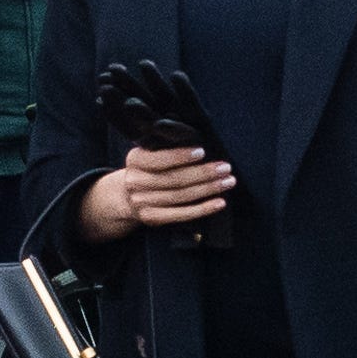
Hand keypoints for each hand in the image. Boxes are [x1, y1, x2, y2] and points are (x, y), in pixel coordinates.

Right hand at [82, 142, 231, 240]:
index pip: (159, 159)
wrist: (128, 196)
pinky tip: (219, 203)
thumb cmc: (150, 168)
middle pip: (174, 179)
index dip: (180, 156)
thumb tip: (198, 139)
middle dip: (203, 173)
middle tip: (225, 167)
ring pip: (181, 196)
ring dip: (208, 189)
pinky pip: (181, 215)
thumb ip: (166, 146)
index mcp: (134, 160)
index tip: (202, 152)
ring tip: (228, 182)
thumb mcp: (151, 153)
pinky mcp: (151, 218)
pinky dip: (203, 209)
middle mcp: (135, 182)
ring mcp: (141, 202)